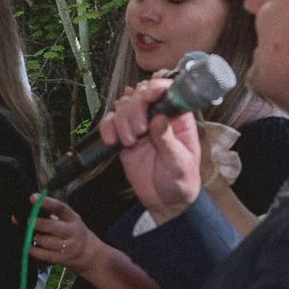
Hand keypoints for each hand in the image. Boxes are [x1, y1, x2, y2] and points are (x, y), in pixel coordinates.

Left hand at [28, 195, 109, 273]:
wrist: (87, 251)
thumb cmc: (69, 231)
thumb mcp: (63, 220)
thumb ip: (44, 216)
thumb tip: (16, 217)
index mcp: (71, 217)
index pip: (60, 207)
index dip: (46, 202)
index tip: (32, 197)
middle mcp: (71, 231)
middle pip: (54, 227)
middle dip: (39, 224)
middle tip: (29, 221)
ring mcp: (68, 246)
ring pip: (48, 242)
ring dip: (36, 238)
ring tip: (32, 236)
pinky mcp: (63, 258)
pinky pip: (46, 255)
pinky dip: (35, 252)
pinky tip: (30, 248)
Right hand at [103, 76, 205, 221]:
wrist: (165, 200)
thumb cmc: (180, 180)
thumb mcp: (179, 162)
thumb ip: (169, 140)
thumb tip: (159, 119)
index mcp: (178, 117)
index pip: (167, 90)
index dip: (156, 88)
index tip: (149, 95)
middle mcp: (157, 115)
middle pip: (140, 93)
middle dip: (135, 108)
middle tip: (139, 131)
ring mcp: (139, 125)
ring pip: (123, 105)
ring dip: (122, 120)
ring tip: (130, 142)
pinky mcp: (123, 136)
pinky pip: (110, 122)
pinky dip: (107, 128)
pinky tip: (113, 142)